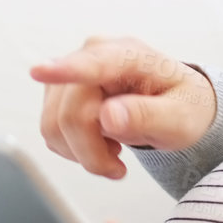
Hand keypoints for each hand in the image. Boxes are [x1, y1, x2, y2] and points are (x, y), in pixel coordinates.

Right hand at [31, 35, 216, 178]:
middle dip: (91, 151)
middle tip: (119, 168)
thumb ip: (148, 116)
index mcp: (130, 54)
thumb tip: (108, 116)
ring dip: (82, 152)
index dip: (66, 69)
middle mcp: (95, 54)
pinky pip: (51, 131)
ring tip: (115, 152)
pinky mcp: (60, 92)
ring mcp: (73, 72)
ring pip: (54, 125)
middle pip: (71, 114)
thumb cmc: (183, 107)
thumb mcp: (181, 118)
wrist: (176, 105)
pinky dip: (74, 149)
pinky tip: (101, 142)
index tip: (39, 71)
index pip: (95, 63)